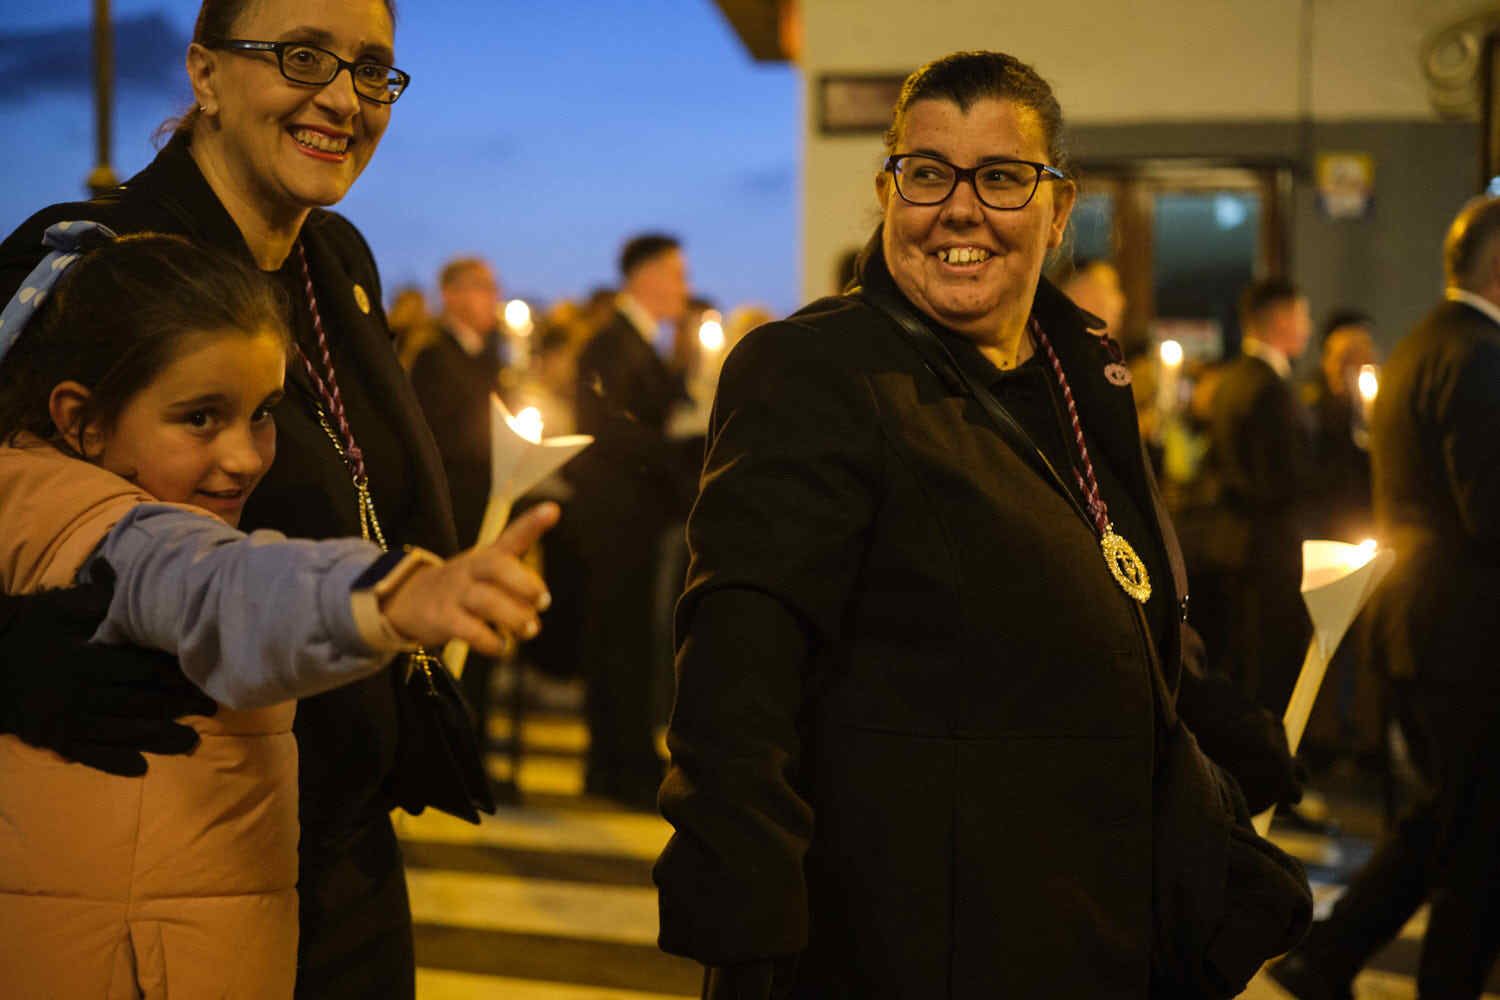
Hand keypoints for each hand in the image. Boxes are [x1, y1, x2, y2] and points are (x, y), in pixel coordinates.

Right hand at [0, 565, 217, 776]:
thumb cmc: (26, 628)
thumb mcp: (56, 606)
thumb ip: (96, 599)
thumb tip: (132, 581)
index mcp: (83, 658)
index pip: (138, 668)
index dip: (174, 675)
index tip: (203, 676)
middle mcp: (77, 693)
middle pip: (137, 701)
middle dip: (178, 706)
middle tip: (212, 708)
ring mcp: (65, 720)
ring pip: (120, 732)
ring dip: (158, 738)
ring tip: (192, 742)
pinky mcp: (52, 739)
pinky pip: (87, 754)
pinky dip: (114, 762)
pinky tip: (141, 769)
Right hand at [382, 502, 559, 655]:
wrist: (408, 599)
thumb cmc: (462, 586)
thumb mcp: (485, 571)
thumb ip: (518, 579)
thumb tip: (542, 600)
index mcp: (486, 556)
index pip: (511, 535)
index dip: (532, 524)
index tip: (553, 510)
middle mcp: (470, 569)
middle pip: (496, 566)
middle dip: (525, 584)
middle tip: (544, 602)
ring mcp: (454, 593)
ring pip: (486, 601)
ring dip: (515, 618)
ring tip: (529, 631)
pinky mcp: (442, 618)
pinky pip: (470, 631)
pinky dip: (491, 642)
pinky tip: (501, 646)